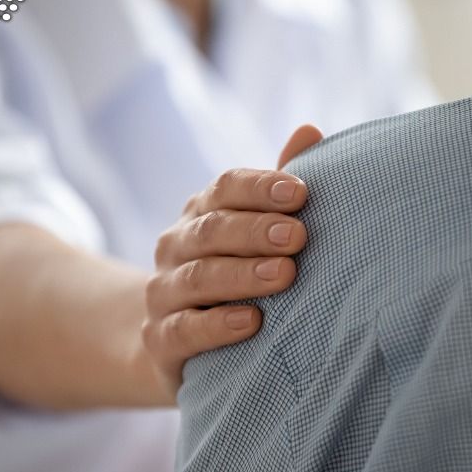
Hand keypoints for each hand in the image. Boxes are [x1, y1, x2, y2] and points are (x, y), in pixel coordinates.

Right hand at [142, 126, 324, 397]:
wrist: (182, 341)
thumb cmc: (238, 272)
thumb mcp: (258, 228)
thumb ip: (280, 186)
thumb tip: (310, 129)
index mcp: (203, 212)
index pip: (227, 187)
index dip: (261, 187)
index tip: (300, 193)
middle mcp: (177, 246)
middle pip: (213, 230)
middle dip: (257, 230)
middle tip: (298, 236)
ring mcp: (164, 293)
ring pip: (198, 278)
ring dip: (242, 275)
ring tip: (284, 274)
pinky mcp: (160, 340)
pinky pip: (183, 330)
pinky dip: (216, 325)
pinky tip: (251, 322)